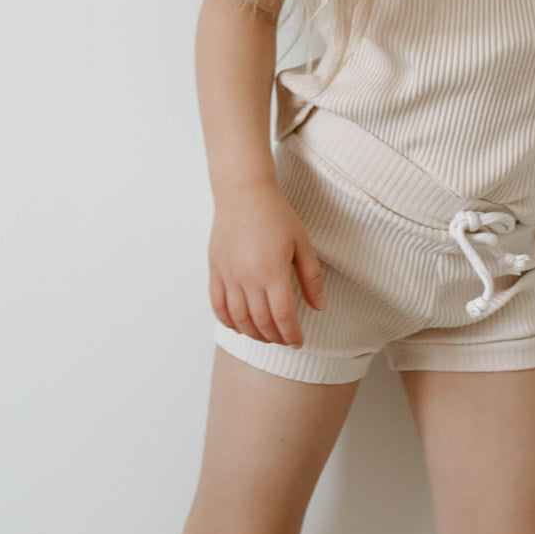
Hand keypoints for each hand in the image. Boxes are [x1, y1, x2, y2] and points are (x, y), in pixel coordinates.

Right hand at [208, 193, 325, 349]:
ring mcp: (228, 275)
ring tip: (266, 335)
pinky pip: (218, 305)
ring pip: (239, 319)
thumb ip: (311, 277)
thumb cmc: (276, 214)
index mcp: (273, 271)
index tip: (298, 341)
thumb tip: (319, 306)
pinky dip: (228, 321)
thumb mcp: (302, 243)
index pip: (283, 316)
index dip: (292, 334)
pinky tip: (239, 325)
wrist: (243, 192)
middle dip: (275, 337)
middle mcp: (248, 277)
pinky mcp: (215, 270)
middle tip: (285, 339)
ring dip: (253, 334)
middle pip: (261, 322)